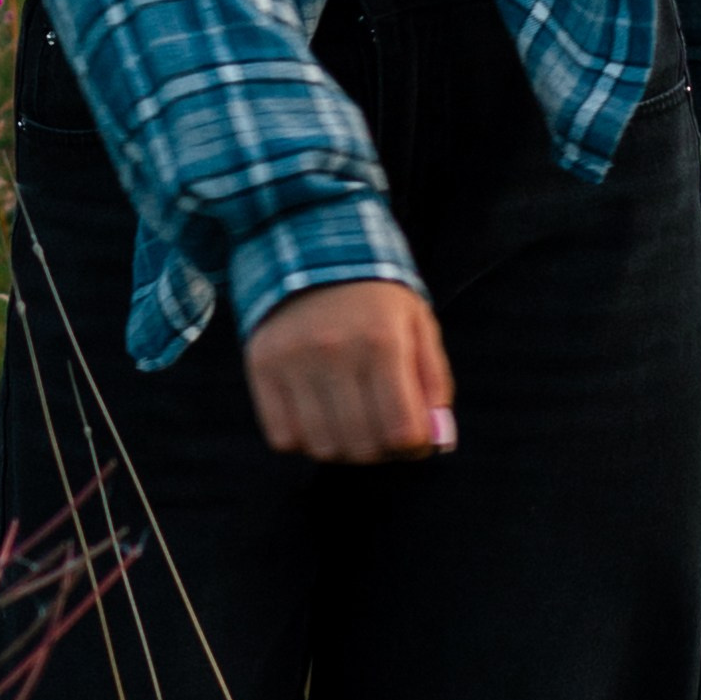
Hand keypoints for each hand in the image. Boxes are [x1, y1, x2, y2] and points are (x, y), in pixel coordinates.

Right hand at [243, 280, 455, 462]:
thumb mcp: (418, 325)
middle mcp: (335, 350)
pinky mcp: (262, 365)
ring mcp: (294, 360)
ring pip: (322, 448)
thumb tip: (438, 442)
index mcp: (382, 340)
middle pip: (362, 446)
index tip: (411, 434)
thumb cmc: (376, 300)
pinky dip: (303, 439)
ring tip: (348, 420)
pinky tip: (316, 413)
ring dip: (341, 447)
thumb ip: (434, 384)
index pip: (402, 431)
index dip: (413, 446)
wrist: (314, 249)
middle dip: (379, 449)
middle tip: (380, 428)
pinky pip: (283, 437)